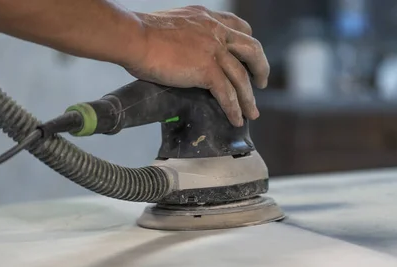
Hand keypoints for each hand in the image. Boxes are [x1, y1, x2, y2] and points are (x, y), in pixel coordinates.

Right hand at [124, 6, 269, 126]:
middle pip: (251, 49)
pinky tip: (236, 119)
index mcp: (206, 18)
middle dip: (260, 68)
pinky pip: (227, 93)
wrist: (134, 37)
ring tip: (252, 113)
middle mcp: (215, 31)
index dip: (247, 43)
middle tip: (262, 84)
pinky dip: (234, 109)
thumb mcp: (172, 24)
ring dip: (249, 98)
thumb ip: (185, 35)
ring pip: (241, 77)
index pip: (239, 27)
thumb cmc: (141, 33)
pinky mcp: (206, 70)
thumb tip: (180, 51)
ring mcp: (213, 50)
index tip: (249, 57)